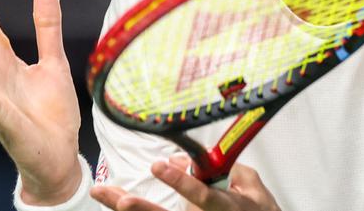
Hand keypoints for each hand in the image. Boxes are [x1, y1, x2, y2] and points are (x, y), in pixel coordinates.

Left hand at [90, 157, 280, 210]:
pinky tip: (114, 200)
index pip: (202, 196)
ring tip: (104, 194)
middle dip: (142, 209)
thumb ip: (222, 168)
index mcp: (227, 208)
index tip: (160, 165)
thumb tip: (183, 159)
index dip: (180, 182)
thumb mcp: (251, 184)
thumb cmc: (258, 209)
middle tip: (121, 197)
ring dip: (129, 210)